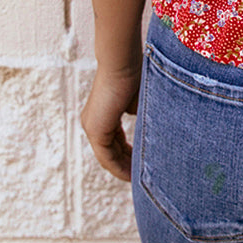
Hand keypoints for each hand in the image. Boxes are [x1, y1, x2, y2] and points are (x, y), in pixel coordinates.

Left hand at [81, 63, 141, 182]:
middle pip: (111, 152)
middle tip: (143, 178)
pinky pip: (107, 157)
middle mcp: (94, 123)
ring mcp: (92, 126)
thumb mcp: (140, 101)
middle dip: (127, 166)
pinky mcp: (95, 130)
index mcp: (103, 115)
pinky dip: (119, 167)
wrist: (122, 62)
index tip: (144, 164)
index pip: (116, 142)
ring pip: (108, 157)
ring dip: (124, 170)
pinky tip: (133, 175)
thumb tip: (150, 129)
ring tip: (140, 180)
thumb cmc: (135, 74)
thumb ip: (141, 117)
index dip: (129, 155)